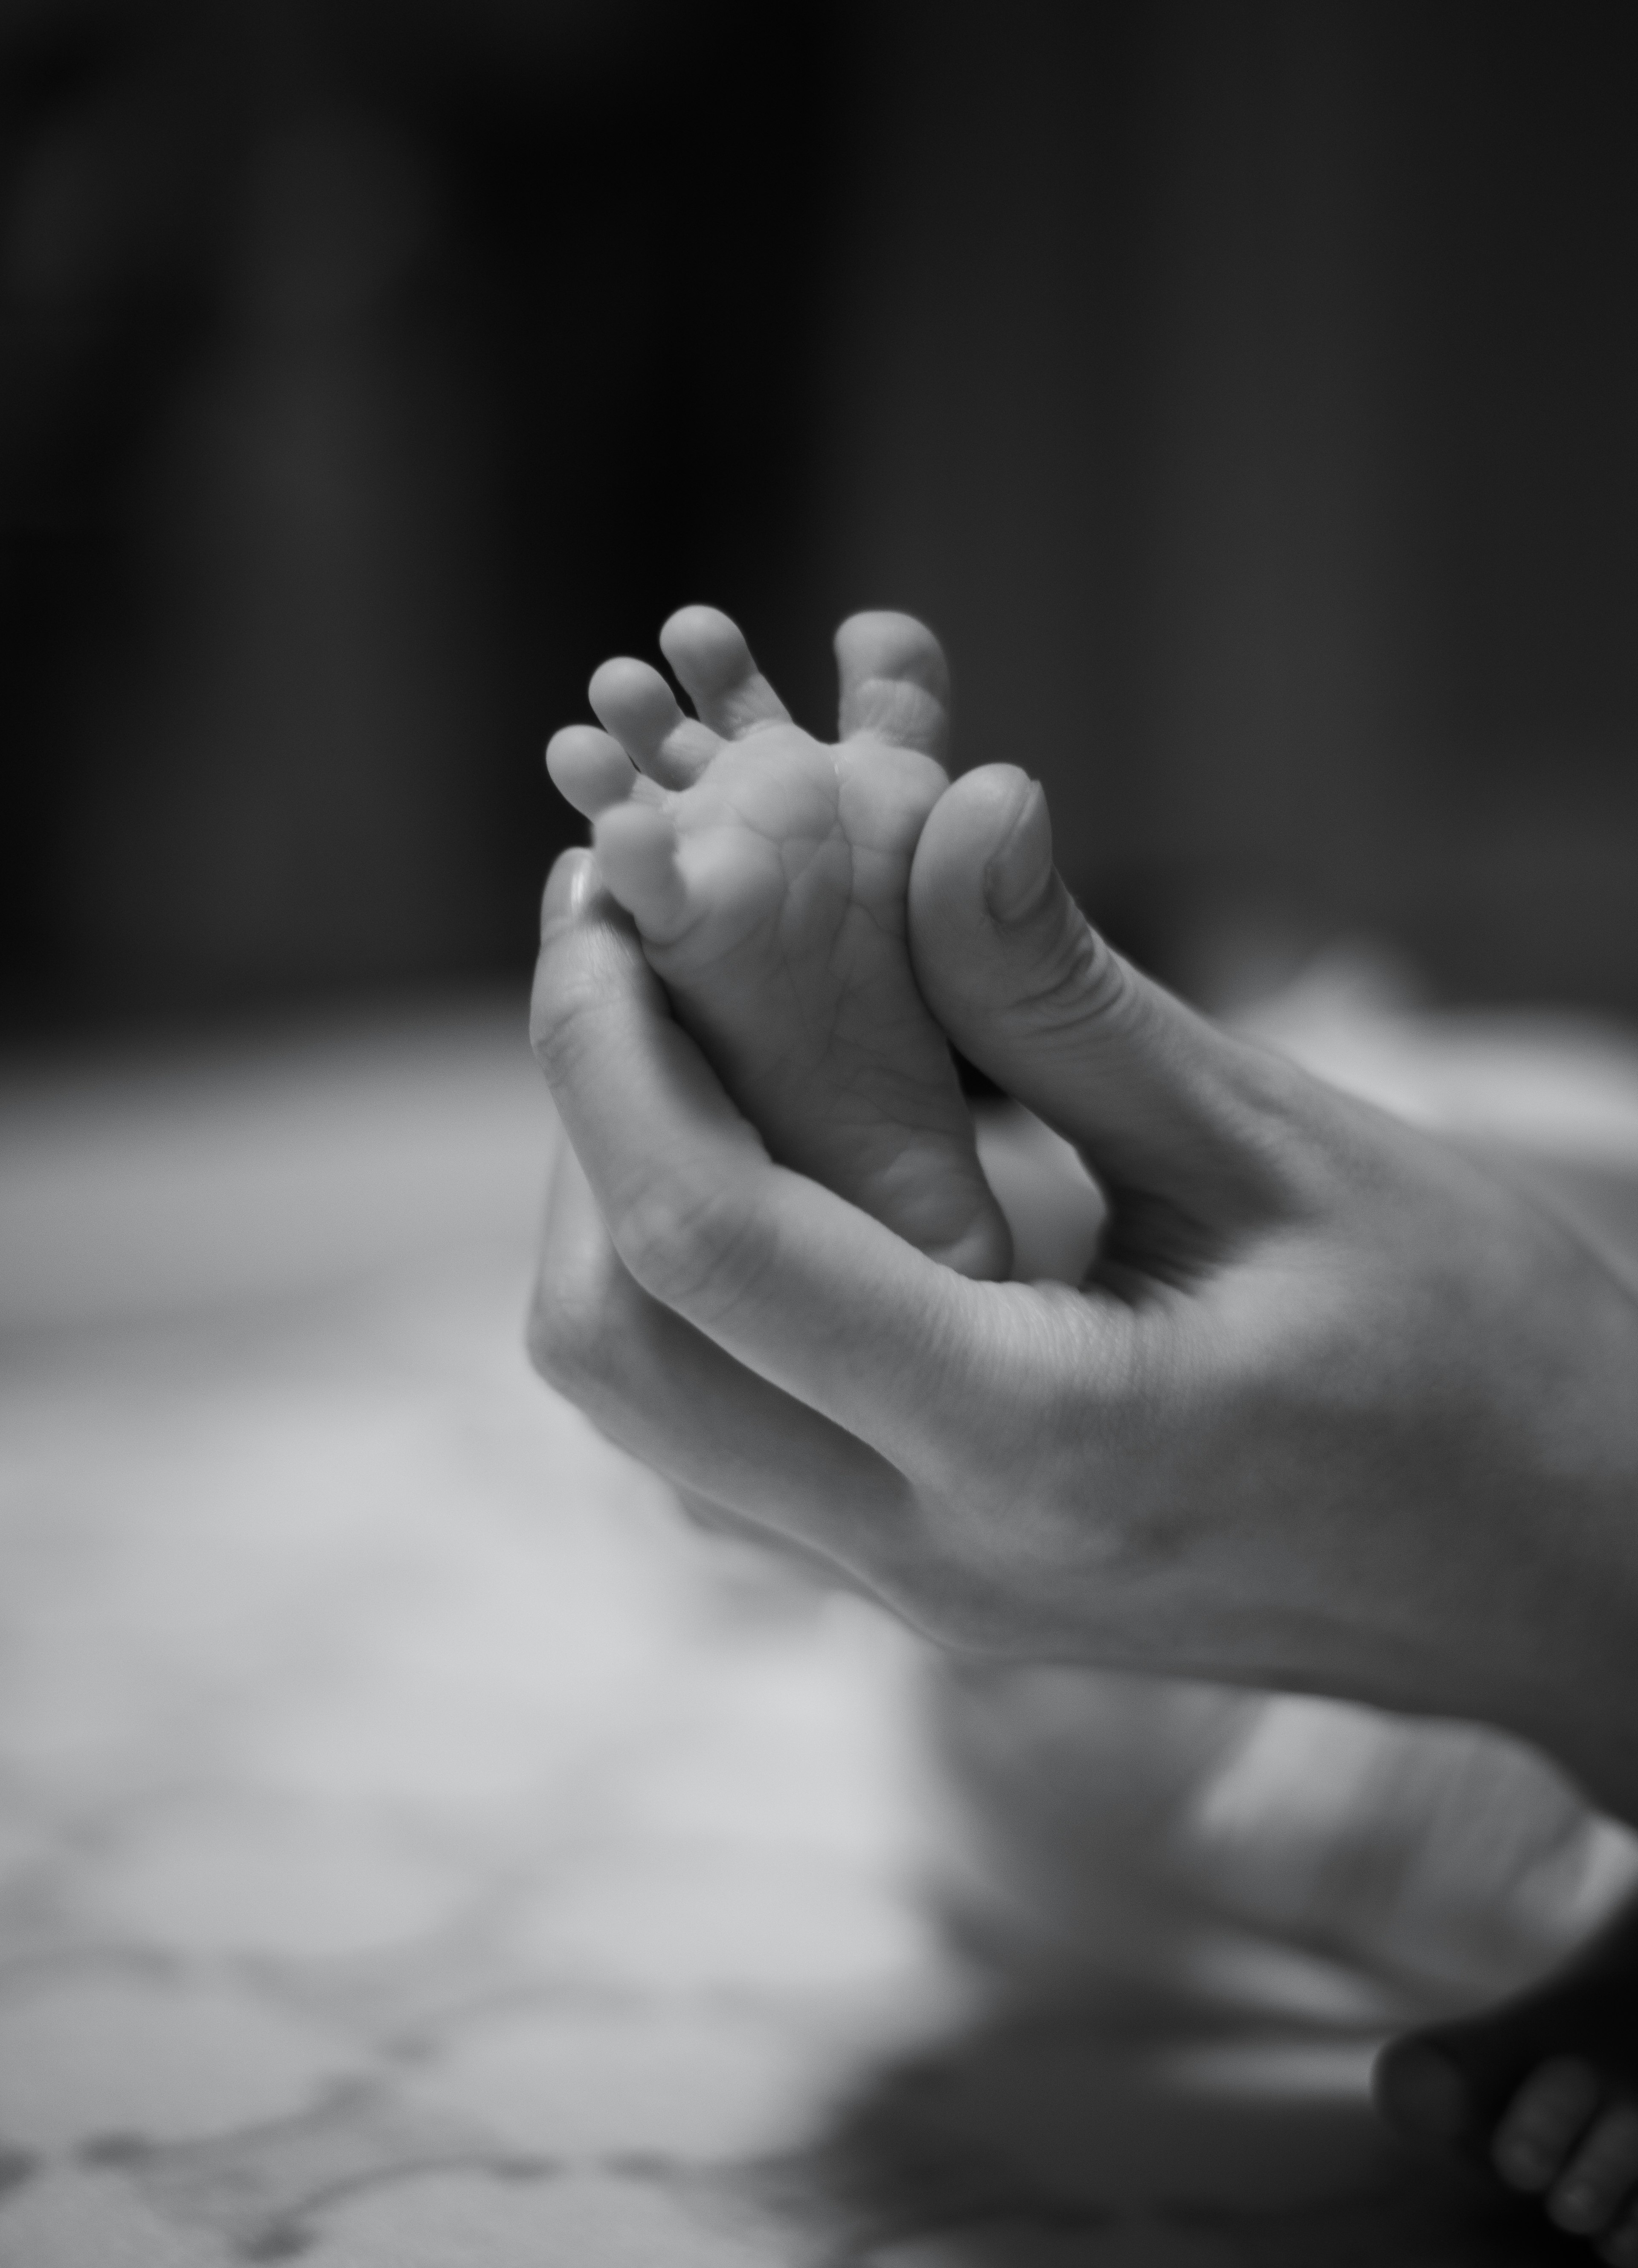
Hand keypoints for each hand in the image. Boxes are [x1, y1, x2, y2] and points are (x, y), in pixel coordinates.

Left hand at [528, 769, 1637, 1824]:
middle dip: (583, 1128)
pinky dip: (704, 1290)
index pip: (707, 1247)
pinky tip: (772, 1155)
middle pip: (620, 1352)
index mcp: (1036, 1440)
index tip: (593, 893)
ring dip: (626, 1213)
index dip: (607, 1051)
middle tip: (616, 944)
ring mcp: (925, 1594)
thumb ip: (1075, 997)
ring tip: (675, 1032)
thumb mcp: (1296, 1151)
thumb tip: (944, 803)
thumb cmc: (1488, 1364)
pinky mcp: (939, 1580)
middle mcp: (938, 1552)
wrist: (1576, 1585)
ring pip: (655, 1413)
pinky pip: (735, 1441)